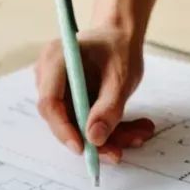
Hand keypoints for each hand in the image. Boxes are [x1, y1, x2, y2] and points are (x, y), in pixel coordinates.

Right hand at [35, 26, 154, 162]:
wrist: (119, 37)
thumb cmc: (118, 48)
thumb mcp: (121, 77)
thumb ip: (109, 108)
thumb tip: (94, 139)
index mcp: (56, 60)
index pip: (50, 102)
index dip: (64, 129)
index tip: (84, 148)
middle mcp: (49, 77)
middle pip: (61, 119)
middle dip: (91, 139)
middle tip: (119, 152)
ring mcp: (58, 90)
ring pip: (76, 125)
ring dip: (108, 137)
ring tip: (139, 135)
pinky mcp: (69, 102)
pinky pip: (85, 123)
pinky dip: (109, 130)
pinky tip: (135, 130)